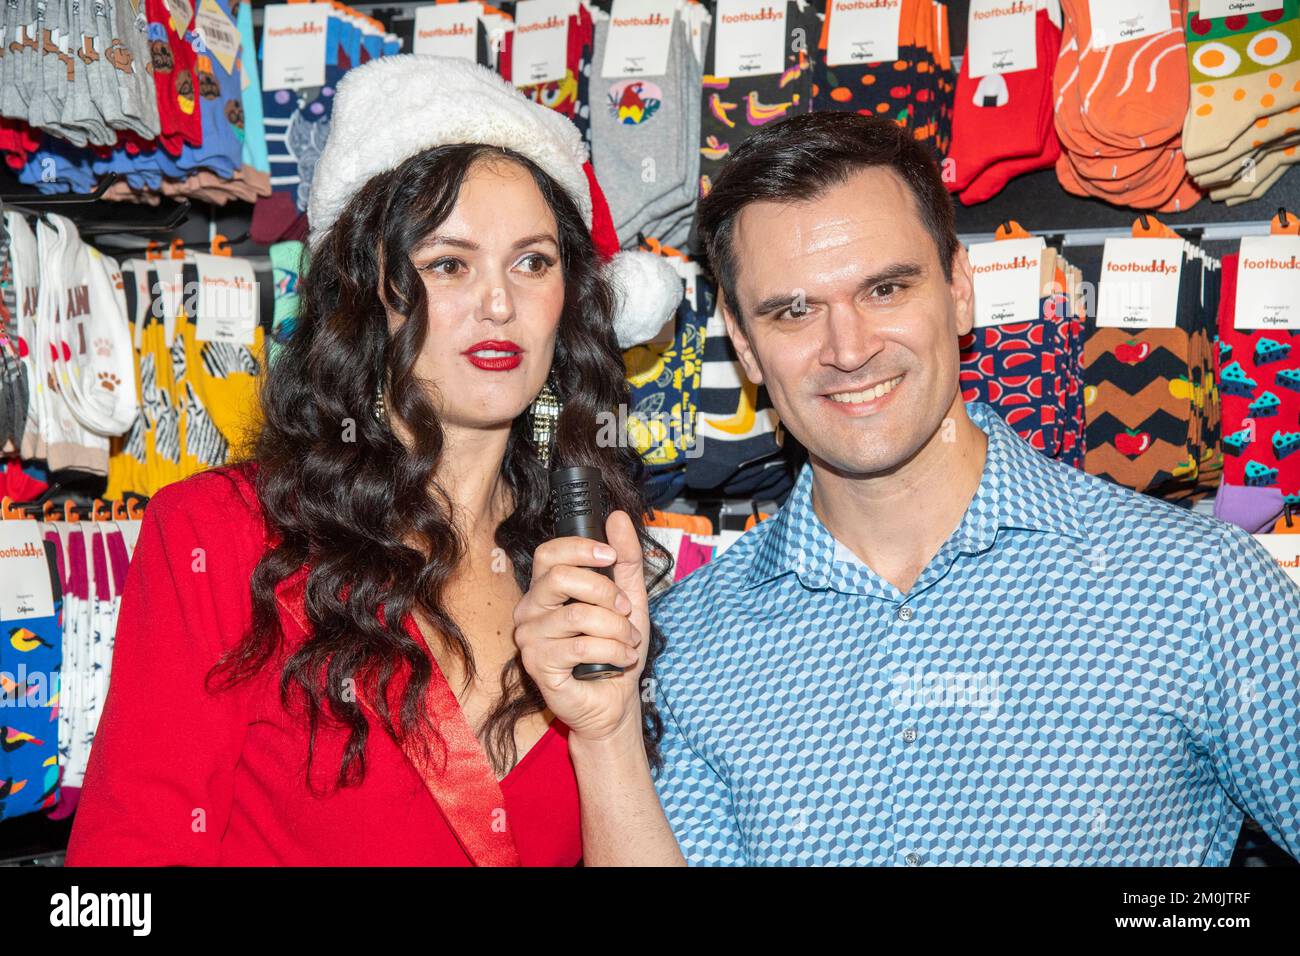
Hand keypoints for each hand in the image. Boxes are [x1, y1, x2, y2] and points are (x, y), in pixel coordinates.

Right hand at [513, 510, 649, 742]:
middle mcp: (529, 610)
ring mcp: (529, 638)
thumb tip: (618, 517)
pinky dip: (612, 650)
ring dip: (616, 628)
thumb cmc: (616, 650)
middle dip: (605, 592)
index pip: (548, 553)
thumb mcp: (630, 599)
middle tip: (626, 609)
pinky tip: (623, 659)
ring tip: (629, 641)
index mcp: (546, 590)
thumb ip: (626, 559)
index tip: (610, 556)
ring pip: (577, 616)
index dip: (580, 548)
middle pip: (560, 578)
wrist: (615, 702)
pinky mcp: (537, 665)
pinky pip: (579, 646)